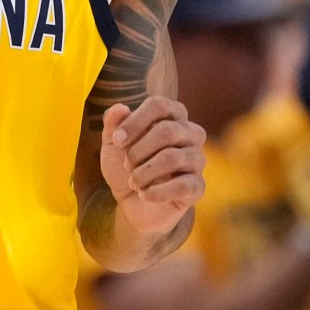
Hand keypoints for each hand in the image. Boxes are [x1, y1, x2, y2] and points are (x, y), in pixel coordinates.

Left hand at [100, 96, 205, 240]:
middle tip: (127, 165)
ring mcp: (197, 159)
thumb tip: (119, 108)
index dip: (135, 122)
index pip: (160, 105)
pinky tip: (145, 195)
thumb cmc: (126, 167)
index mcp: (172, 117)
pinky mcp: (197, 186)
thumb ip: (113, 125)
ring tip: (134, 182)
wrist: (132, 203)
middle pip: (168, 131)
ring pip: (173, 158)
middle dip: (138, 151)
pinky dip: (156, 192)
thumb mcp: (113, 145)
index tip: (117, 141)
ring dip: (144, 173)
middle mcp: (190, 134)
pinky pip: (182, 185)